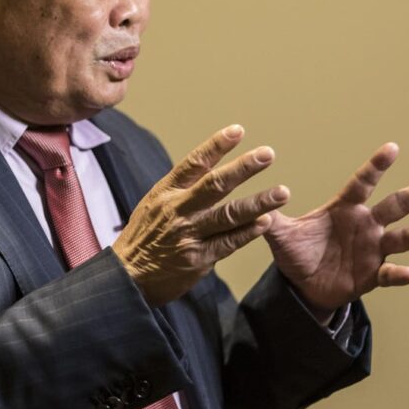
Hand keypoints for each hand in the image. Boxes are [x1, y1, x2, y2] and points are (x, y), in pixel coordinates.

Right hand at [112, 125, 290, 306]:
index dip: (216, 145)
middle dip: (243, 167)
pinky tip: (266, 222)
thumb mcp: (154, 204)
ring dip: (258, 203)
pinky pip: (228, 243)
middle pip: (215, 184)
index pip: (194, 163)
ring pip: (228, 214)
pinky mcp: (197, 259)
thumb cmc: (143, 237)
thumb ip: (181, 188)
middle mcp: (178, 209)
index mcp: (166, 192)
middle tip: (267, 154)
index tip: (238, 130)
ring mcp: (188, 234)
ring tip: (282, 192)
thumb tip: (210, 167)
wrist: (126, 278)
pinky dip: (248, 232)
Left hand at [264, 143, 408, 320]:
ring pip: (403, 238)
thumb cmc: (296, 252)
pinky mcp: (372, 275)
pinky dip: (399, 274)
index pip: (362, 183)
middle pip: (395, 206)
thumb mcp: (280, 235)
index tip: (393, 148)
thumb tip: (255, 204)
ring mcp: (372, 250)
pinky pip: (389, 274)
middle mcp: (365, 225)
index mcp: (344, 209)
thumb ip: (271, 218)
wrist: (303, 287)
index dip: (376, 167)